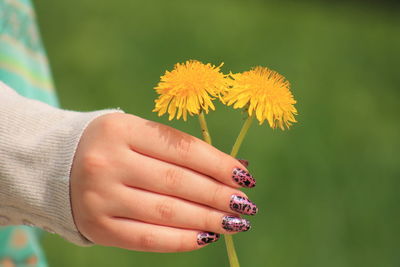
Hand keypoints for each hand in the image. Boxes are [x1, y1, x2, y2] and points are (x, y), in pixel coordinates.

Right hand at [70, 113, 256, 251]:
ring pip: (167, 212)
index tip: (244, 177)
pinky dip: (182, 240)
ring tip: (234, 223)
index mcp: (120, 129)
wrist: (58, 165)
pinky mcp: (98, 226)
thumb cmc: (113, 146)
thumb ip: (180, 151)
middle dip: (218, 196)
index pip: (181, 149)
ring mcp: (99, 196)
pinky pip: (148, 238)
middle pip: (177, 182)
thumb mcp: (138, 134)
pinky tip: (206, 236)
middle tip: (245, 205)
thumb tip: (234, 171)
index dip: (218, 164)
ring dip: (207, 220)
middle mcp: (107, 162)